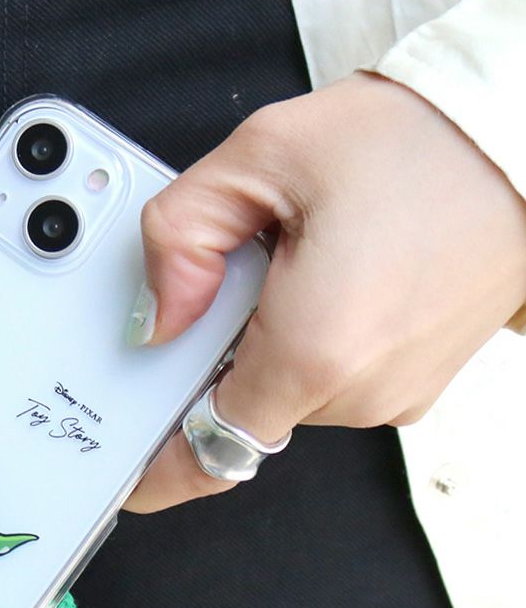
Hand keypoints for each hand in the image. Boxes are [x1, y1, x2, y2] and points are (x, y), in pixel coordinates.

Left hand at [124, 72, 525, 513]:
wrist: (522, 138)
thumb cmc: (417, 142)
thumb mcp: (265, 154)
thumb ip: (181, 234)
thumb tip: (156, 311)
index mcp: (314, 351)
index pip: (208, 447)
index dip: (157, 461)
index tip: (122, 470)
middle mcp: (360, 391)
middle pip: (236, 402)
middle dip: (210, 345)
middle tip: (230, 265)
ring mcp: (396, 390)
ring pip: (281, 384)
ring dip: (261, 331)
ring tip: (294, 249)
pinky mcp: (415, 375)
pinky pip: (328, 370)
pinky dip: (304, 331)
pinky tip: (326, 264)